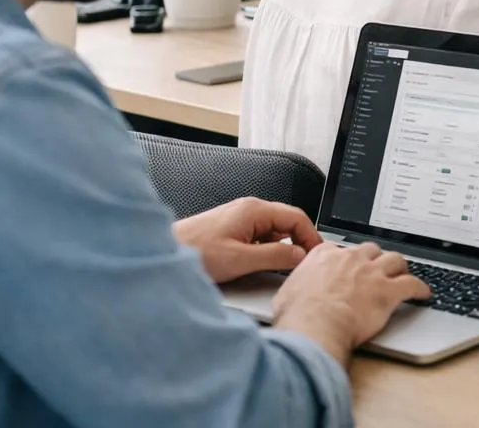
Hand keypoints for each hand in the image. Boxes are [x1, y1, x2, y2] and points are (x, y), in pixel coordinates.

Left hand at [173, 197, 322, 284]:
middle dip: (298, 242)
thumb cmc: (194, 252)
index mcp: (254, 210)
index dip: (311, 237)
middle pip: (287, 222)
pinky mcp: (231, 229)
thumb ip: (275, 257)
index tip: (317, 256)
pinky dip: (266, 249)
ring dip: (281, 247)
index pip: (297, 217)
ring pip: (273, 231)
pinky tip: (261, 265)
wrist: (162, 254)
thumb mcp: (240, 260)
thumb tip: (299, 256)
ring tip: (282, 268)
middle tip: (304, 265)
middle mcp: (249, 209)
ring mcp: (239, 218)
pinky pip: (259, 236)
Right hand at [272, 242, 430, 366]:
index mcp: (324, 256)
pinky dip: (420, 288)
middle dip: (376, 258)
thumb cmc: (298, 315)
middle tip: (378, 268)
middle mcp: (351, 259)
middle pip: (371, 249)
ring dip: (400, 267)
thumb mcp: (287, 294)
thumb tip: (293, 298)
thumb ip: (296, 288)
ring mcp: (372, 273)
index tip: (349, 264)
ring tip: (403, 274)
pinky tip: (423, 293)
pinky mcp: (389, 291)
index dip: (347, 258)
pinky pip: (412, 284)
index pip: (340, 248)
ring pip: (395, 260)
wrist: (315, 325)